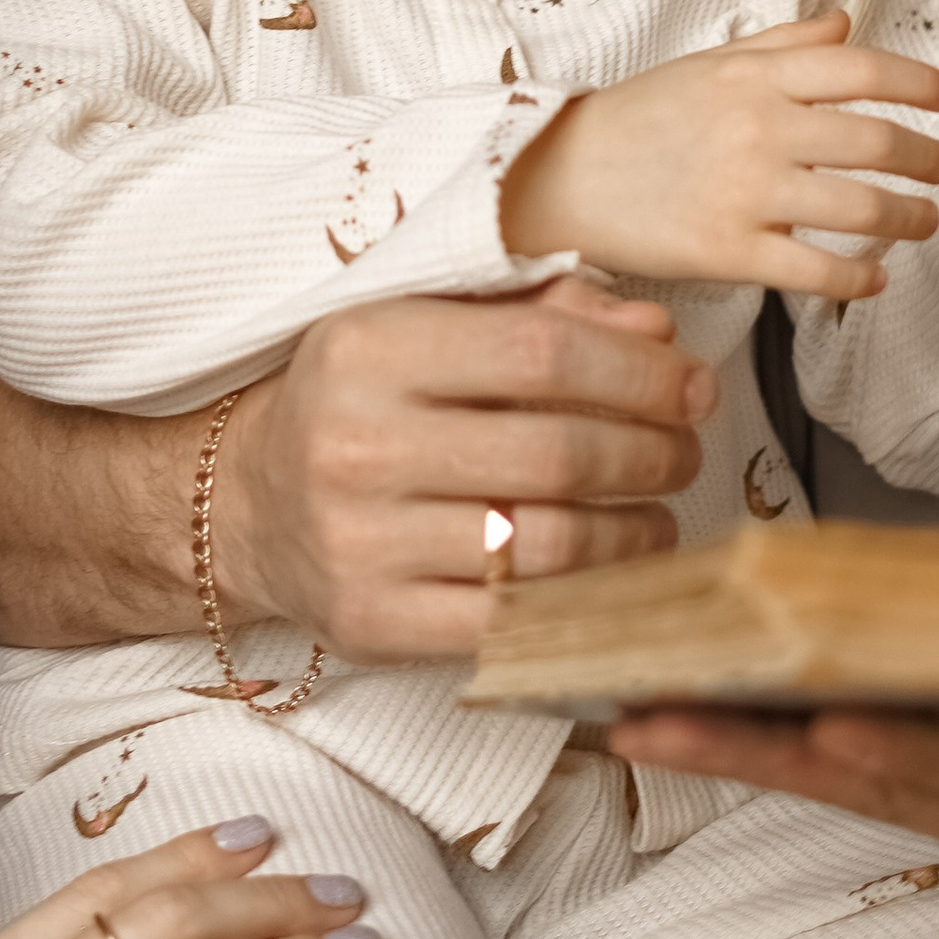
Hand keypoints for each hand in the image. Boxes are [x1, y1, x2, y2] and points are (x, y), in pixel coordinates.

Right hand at [213, 279, 713, 664]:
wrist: (248, 504)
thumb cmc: (360, 403)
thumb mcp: (426, 327)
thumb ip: (541, 316)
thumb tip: (656, 337)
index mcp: (369, 348)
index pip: (543, 353)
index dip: (639, 373)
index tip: (691, 384)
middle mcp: (356, 444)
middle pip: (557, 452)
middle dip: (652, 452)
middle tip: (685, 451)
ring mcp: (360, 542)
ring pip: (547, 546)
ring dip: (633, 533)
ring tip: (656, 515)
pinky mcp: (372, 622)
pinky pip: (511, 622)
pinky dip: (581, 600)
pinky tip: (608, 574)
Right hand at [500, 13, 938, 297]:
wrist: (559, 175)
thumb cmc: (637, 118)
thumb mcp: (708, 65)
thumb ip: (782, 45)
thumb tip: (844, 24)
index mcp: (754, 76)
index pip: (861, 69)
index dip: (918, 83)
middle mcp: (759, 129)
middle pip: (877, 141)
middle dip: (926, 158)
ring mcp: (745, 192)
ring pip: (861, 208)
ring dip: (908, 218)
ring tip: (923, 222)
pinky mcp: (727, 251)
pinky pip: (816, 270)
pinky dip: (858, 278)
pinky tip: (874, 278)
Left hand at [608, 563, 938, 938]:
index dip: (920, 759)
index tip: (834, 732)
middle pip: (879, 777)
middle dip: (763, 745)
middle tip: (649, 705)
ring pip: (833, 775)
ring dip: (724, 739)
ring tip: (613, 698)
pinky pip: (833, 769)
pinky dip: (747, 738)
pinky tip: (659, 708)